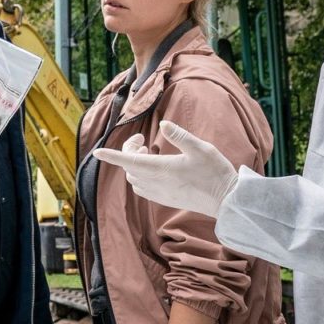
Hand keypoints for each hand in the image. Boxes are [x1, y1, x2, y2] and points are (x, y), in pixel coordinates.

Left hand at [93, 120, 236, 217]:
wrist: (225, 200)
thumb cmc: (215, 172)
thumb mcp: (201, 148)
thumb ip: (180, 136)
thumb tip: (163, 124)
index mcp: (162, 168)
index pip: (130, 160)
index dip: (112, 156)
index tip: (98, 152)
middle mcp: (156, 183)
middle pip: (129, 167)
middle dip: (129, 151)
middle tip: (143, 139)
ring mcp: (159, 194)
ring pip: (134, 178)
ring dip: (134, 164)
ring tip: (149, 151)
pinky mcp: (164, 200)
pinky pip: (141, 188)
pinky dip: (140, 176)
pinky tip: (153, 168)